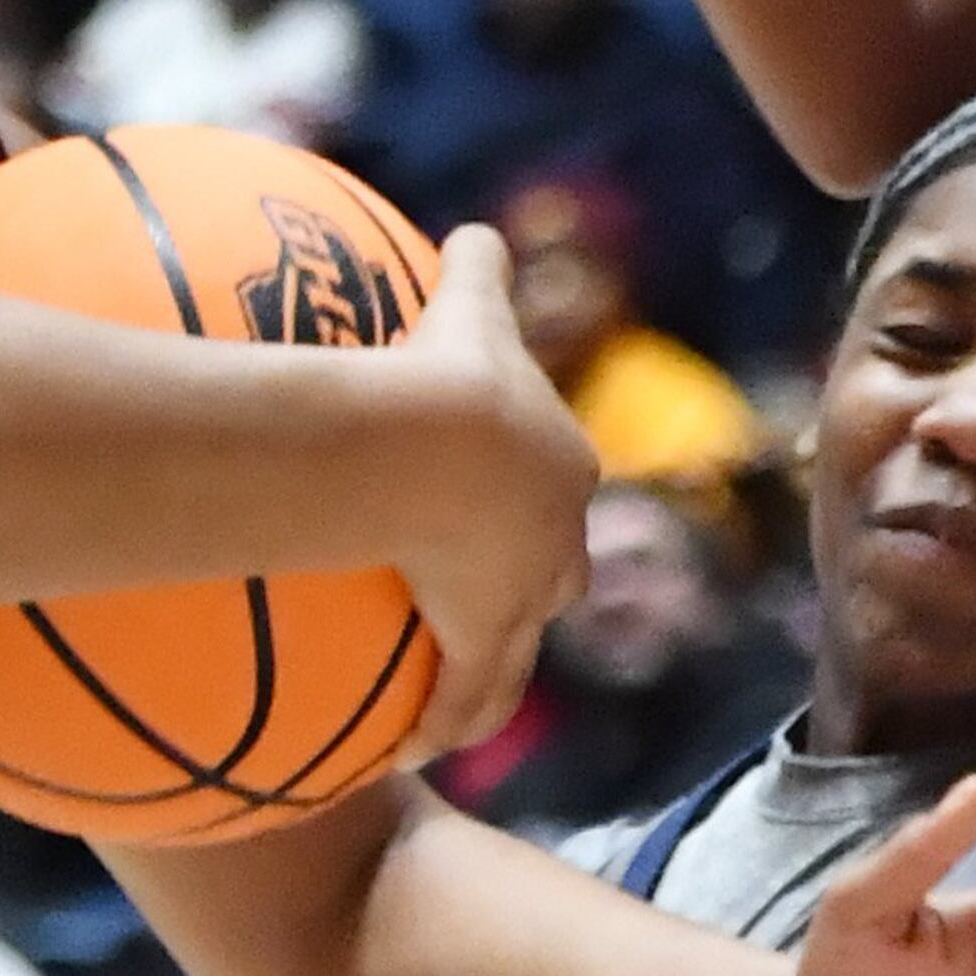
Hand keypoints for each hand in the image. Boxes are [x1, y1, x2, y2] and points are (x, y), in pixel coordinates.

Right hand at [382, 222, 594, 751]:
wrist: (439, 444)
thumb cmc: (453, 374)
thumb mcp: (465, 308)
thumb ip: (476, 269)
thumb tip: (473, 224)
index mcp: (560, 464)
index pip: (559, 487)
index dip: (539, 500)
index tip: (512, 510)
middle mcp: (556, 538)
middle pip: (558, 571)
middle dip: (538, 584)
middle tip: (506, 602)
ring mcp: (523, 596)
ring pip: (518, 651)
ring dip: (492, 680)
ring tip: (463, 709)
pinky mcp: (483, 638)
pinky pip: (465, 696)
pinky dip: (445, 724)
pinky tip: (415, 751)